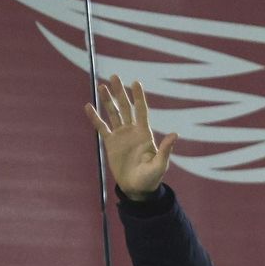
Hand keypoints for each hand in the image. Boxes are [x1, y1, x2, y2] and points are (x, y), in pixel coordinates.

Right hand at [83, 75, 177, 200]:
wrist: (137, 188)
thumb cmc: (151, 178)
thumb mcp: (160, 164)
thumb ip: (166, 149)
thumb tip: (175, 134)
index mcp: (145, 134)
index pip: (141, 111)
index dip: (138, 97)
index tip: (136, 82)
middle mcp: (133, 131)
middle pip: (126, 107)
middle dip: (120, 92)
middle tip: (114, 76)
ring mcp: (121, 136)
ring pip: (113, 113)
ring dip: (108, 100)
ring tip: (102, 86)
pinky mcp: (111, 143)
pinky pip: (102, 127)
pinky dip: (95, 117)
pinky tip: (89, 106)